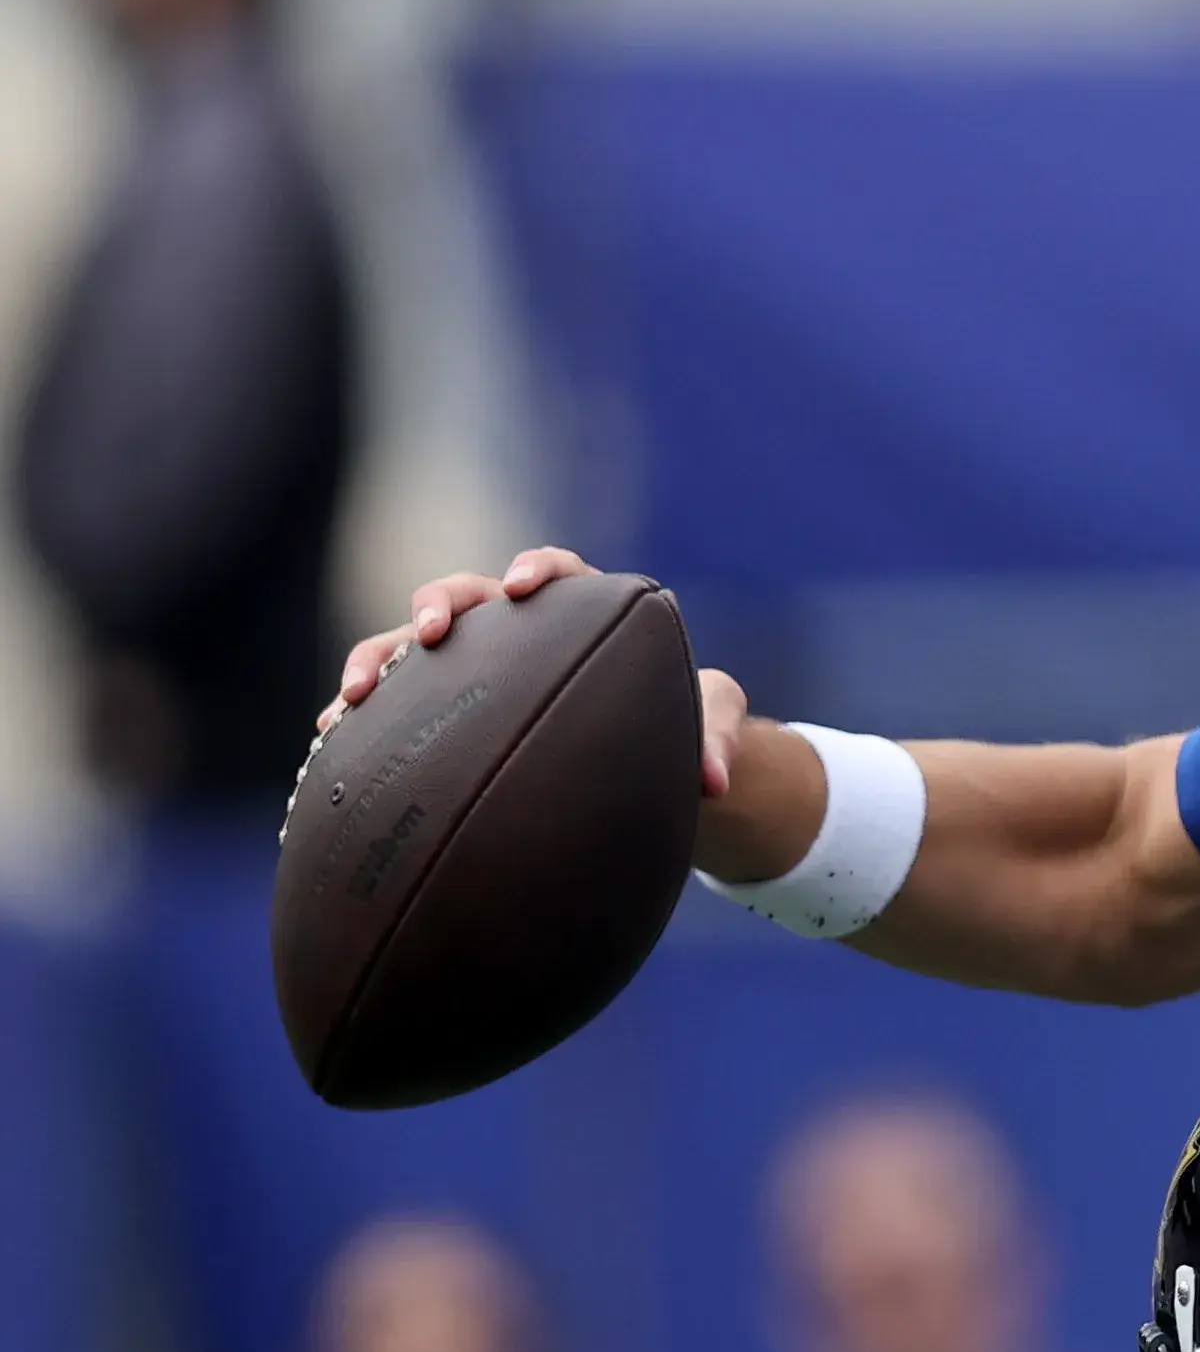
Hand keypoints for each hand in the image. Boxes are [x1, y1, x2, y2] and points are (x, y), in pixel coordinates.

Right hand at [322, 546, 753, 800]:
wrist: (651, 764)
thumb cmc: (684, 725)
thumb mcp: (711, 723)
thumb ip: (718, 737)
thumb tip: (716, 782)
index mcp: (582, 613)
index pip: (557, 570)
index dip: (536, 569)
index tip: (521, 587)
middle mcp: (517, 632)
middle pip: (466, 596)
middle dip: (439, 605)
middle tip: (431, 633)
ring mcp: (473, 668)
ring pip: (411, 647)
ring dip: (380, 661)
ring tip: (353, 700)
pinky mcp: (443, 711)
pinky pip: (393, 706)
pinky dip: (361, 718)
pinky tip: (329, 745)